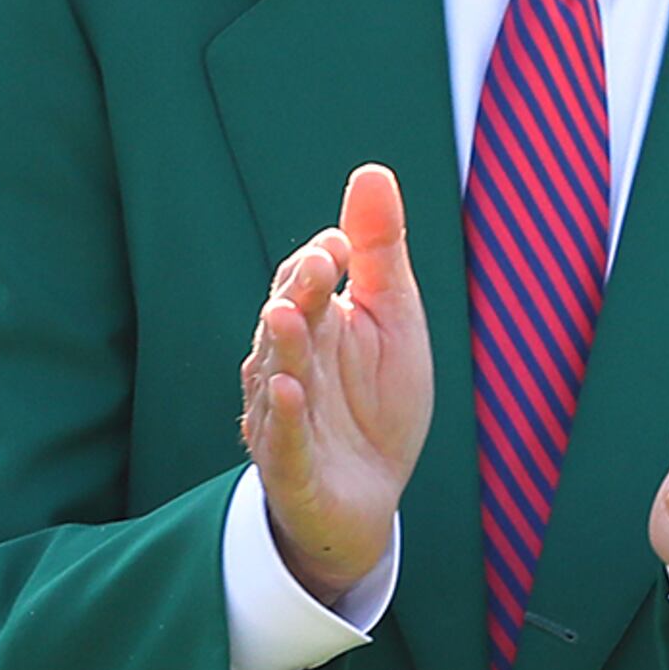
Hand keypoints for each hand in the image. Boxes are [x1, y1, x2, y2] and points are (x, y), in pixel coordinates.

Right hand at [241, 163, 431, 608]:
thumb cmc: (375, 403)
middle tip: (321, 266)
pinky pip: (282, 441)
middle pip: (285, 321)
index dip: (320, 263)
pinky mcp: (293, 468)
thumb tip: (371, 171)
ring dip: (282, 348)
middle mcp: (289, 365)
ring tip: (289, 317)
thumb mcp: (393, 319)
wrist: (369, 498)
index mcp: (314, 325)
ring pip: (275, 377)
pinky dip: (282, 419)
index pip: (304, 282)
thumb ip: (380, 252)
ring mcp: (285, 417)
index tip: (344, 244)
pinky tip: (287, 392)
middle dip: (299, 295)